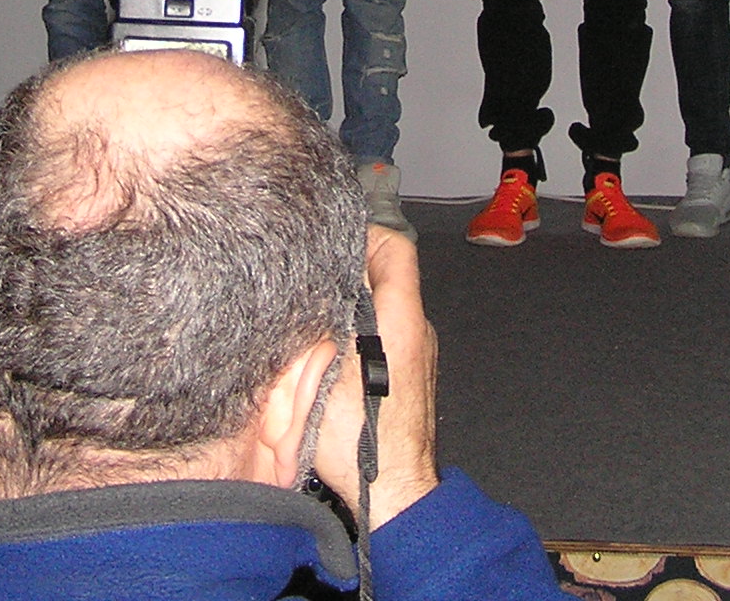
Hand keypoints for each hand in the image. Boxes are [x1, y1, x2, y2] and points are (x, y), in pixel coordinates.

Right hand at [312, 228, 439, 529]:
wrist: (396, 494)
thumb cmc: (361, 442)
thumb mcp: (322, 375)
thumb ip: (319, 324)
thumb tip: (310, 289)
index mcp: (400, 321)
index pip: (396, 249)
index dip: (365, 235)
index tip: (331, 241)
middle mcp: (417, 331)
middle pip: (389, 275)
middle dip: (351, 270)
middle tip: (314, 278)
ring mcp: (419, 354)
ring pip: (386, 307)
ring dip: (355, 303)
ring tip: (317, 316)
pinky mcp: (413, 376)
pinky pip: (388, 335)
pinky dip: (363, 331)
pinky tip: (332, 352)